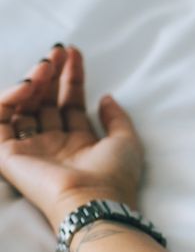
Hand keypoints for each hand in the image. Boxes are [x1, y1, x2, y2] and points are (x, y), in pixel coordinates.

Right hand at [0, 46, 142, 230]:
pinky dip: (9, 99)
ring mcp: (30, 149)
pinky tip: (28, 86)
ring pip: (23, 107)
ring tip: (46, 64)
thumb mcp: (126, 141)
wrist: (94, 201)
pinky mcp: (9, 156)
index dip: (71, 77)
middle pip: (45, 101)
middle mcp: (53, 145)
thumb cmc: (114, 176)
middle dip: (50, 73)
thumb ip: (117, 118)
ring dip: (32, 81)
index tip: (74, 52)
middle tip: (58, 50)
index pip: (69, 103)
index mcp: (79, 143)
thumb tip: (107, 97)